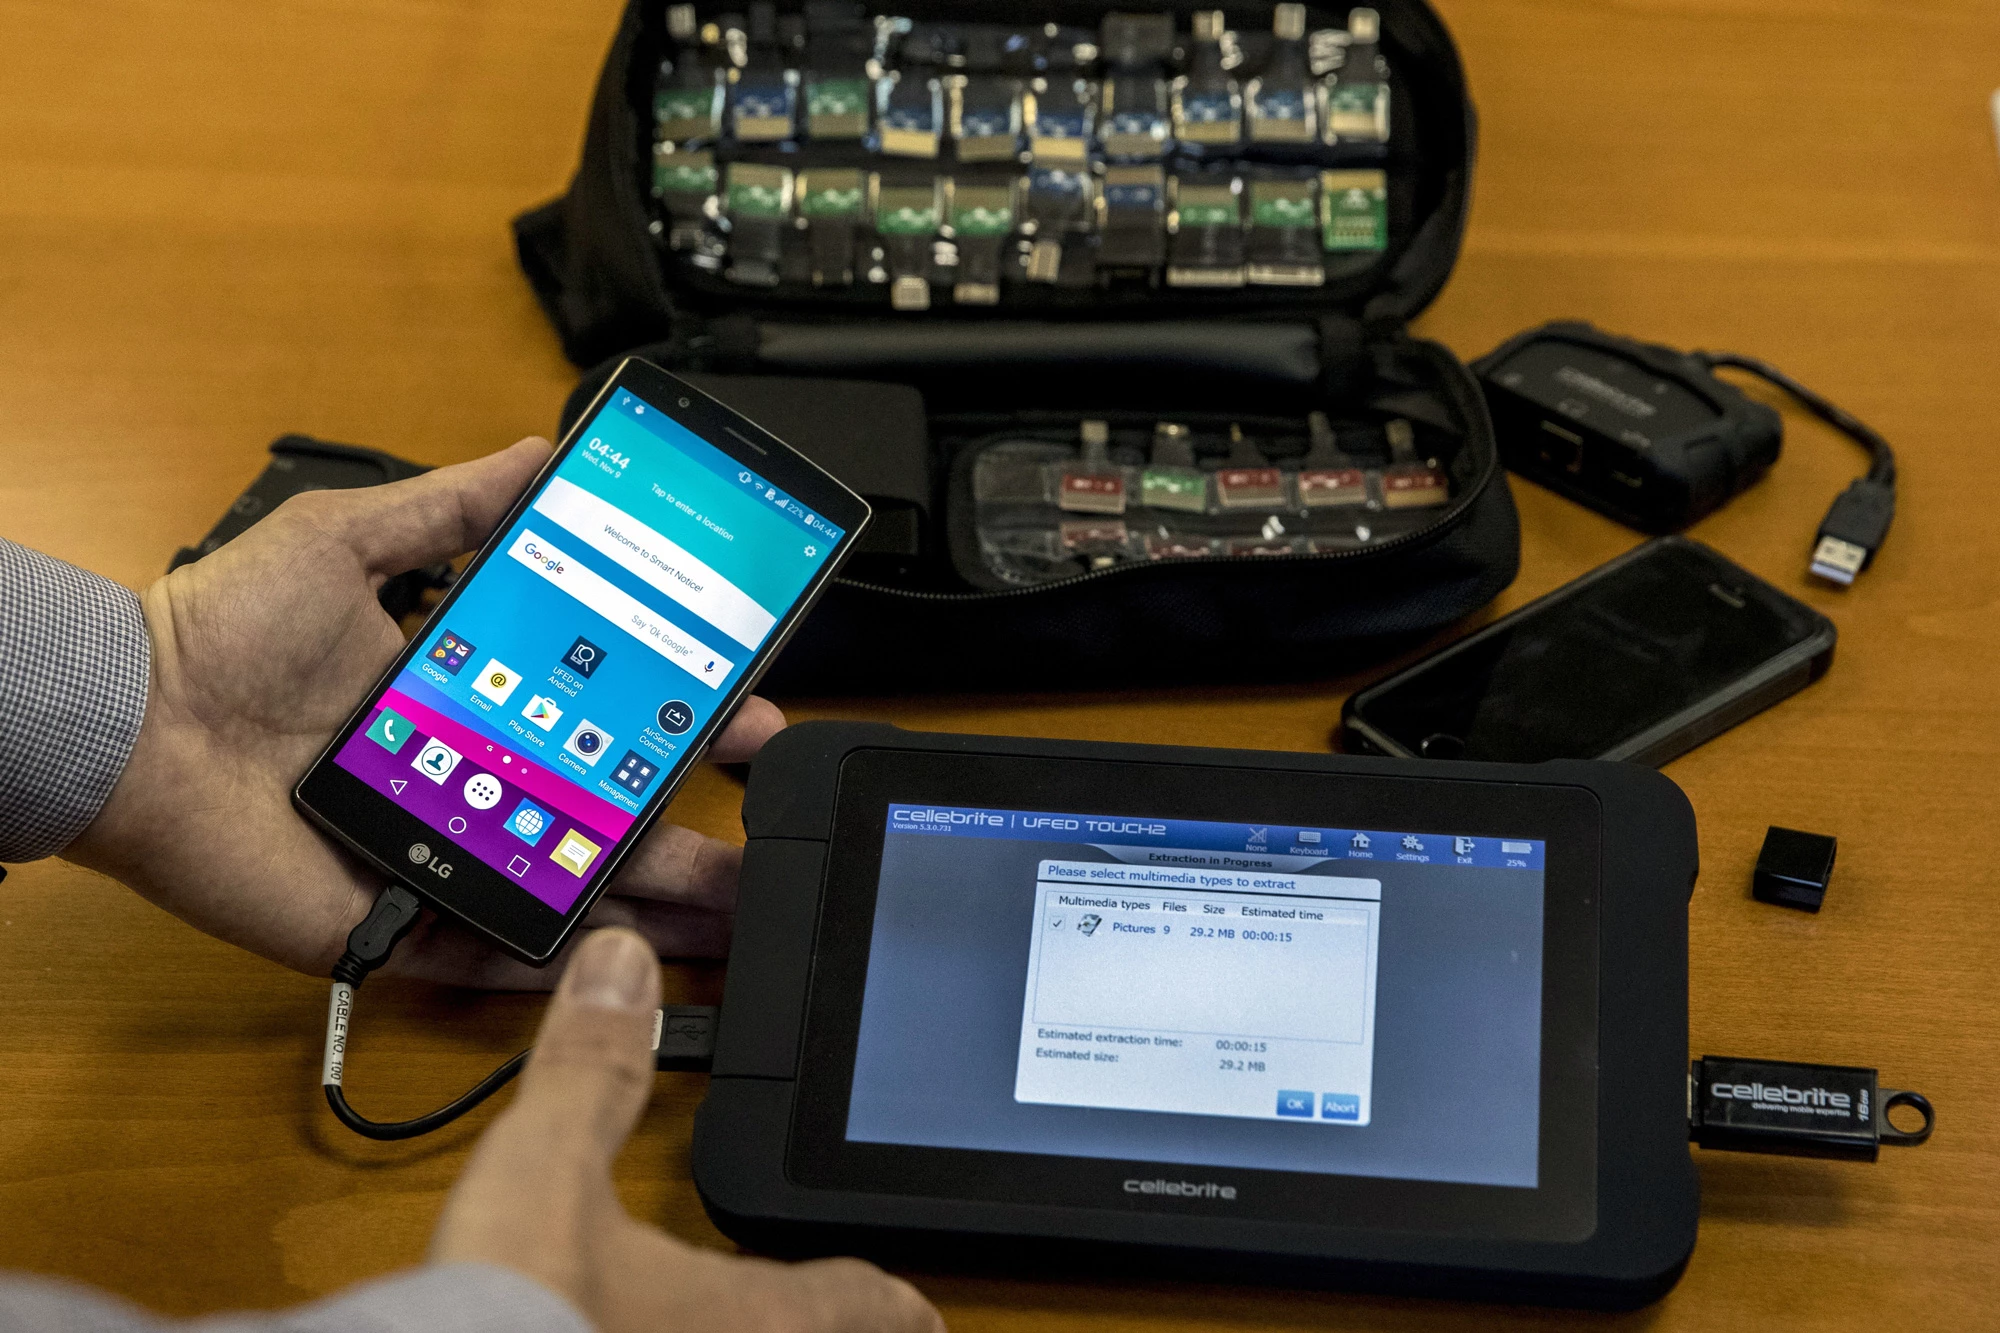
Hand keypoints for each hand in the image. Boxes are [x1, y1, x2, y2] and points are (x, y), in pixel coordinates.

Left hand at [68, 438, 785, 985]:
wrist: (127, 722)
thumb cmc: (222, 633)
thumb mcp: (348, 541)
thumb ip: (450, 504)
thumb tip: (539, 452)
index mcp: (473, 698)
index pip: (601, 717)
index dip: (678, 721)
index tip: (746, 712)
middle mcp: (471, 780)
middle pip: (602, 818)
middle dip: (691, 831)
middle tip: (763, 835)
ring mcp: (439, 856)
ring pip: (565, 892)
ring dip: (648, 909)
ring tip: (728, 915)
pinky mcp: (390, 924)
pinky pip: (483, 958)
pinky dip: (549, 971)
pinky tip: (620, 973)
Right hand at [433, 928, 944, 1332]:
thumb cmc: (515, 1319)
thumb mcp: (545, 1171)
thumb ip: (591, 1071)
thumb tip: (621, 967)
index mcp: (749, 1313)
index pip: (856, 1302)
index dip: (893, 1301)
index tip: (923, 1307)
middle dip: (831, 1330)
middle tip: (855, 1313)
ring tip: (746, 1324)